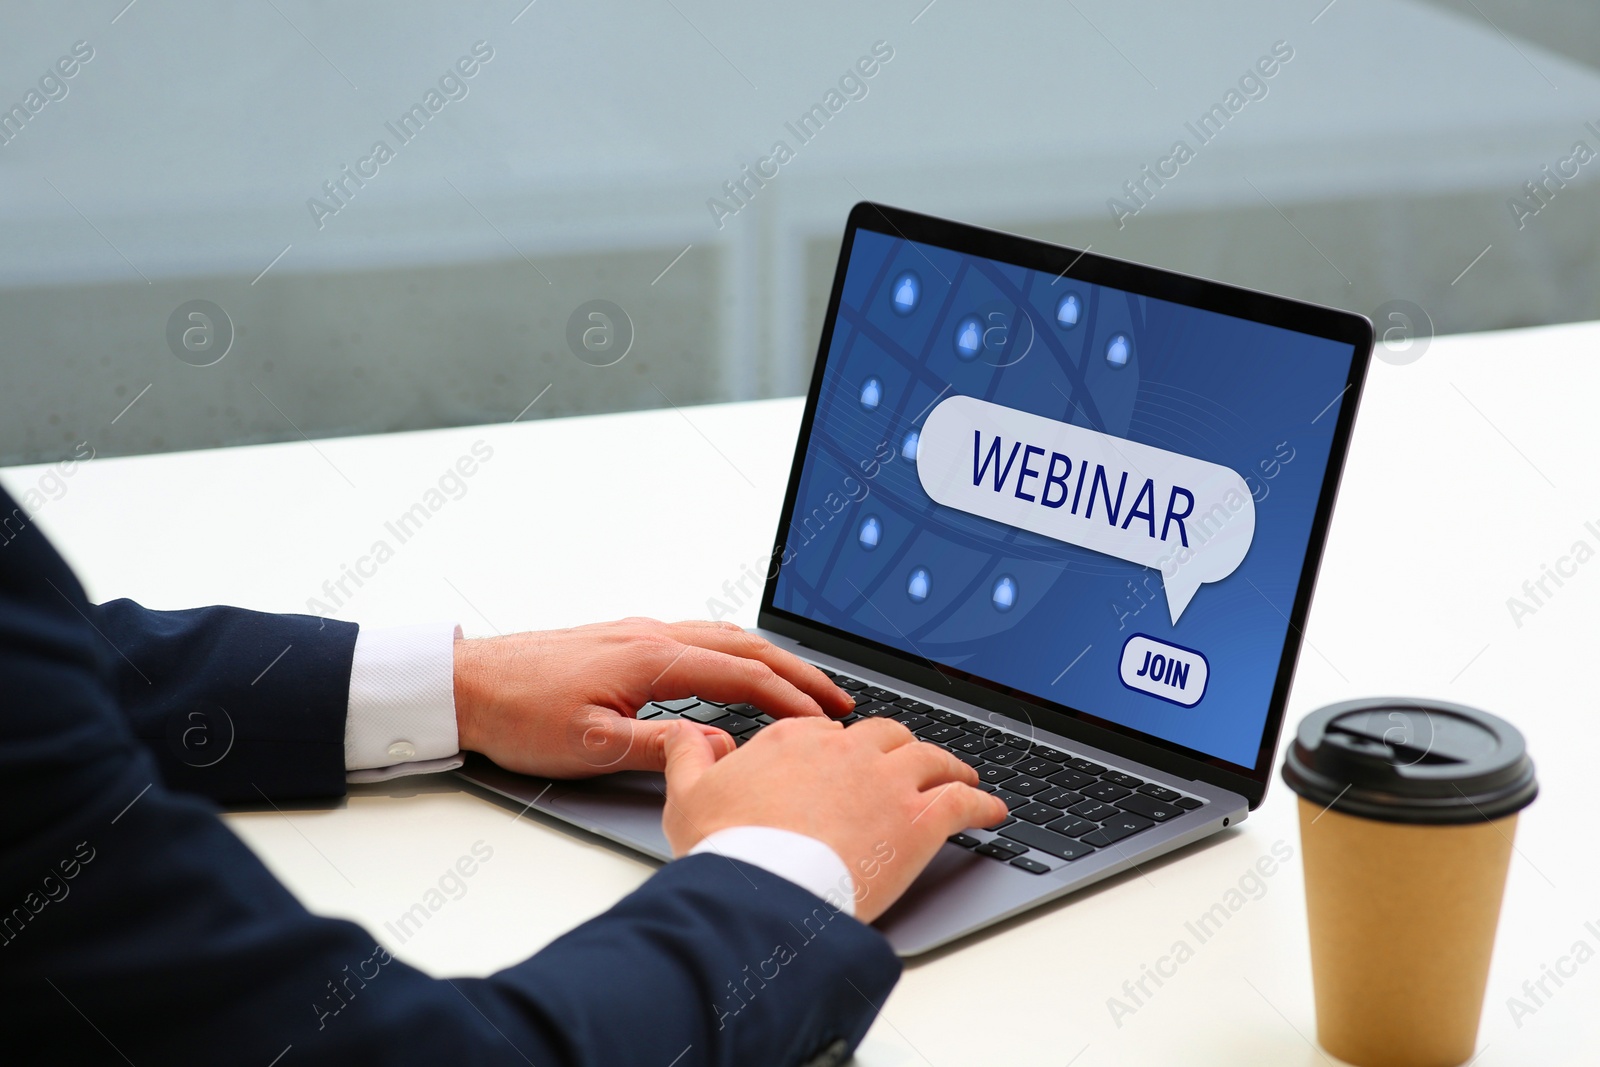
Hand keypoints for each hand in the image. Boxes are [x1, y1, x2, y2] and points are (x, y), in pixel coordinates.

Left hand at [452, 617, 854, 778]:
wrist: (466, 683)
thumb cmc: (518, 712)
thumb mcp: (591, 746)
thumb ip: (660, 748)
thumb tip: (716, 753)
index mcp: (650, 658)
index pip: (741, 674)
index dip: (790, 698)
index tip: (825, 720)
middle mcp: (650, 635)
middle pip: (744, 645)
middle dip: (797, 671)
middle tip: (837, 698)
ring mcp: (637, 633)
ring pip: (722, 635)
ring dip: (769, 658)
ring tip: (801, 684)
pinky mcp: (623, 639)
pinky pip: (698, 636)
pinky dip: (736, 651)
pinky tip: (737, 666)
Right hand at [660, 717, 1006, 923]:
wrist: (761, 892)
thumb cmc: (726, 849)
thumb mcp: (687, 795)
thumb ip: (688, 755)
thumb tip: (686, 731)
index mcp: (793, 739)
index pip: (828, 732)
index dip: (842, 750)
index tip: (848, 764)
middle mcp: (846, 751)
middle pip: (886, 736)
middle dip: (901, 748)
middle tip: (909, 763)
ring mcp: (886, 783)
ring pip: (930, 759)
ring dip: (950, 766)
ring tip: (960, 776)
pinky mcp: (917, 821)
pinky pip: (962, 802)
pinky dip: (981, 803)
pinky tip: (992, 810)